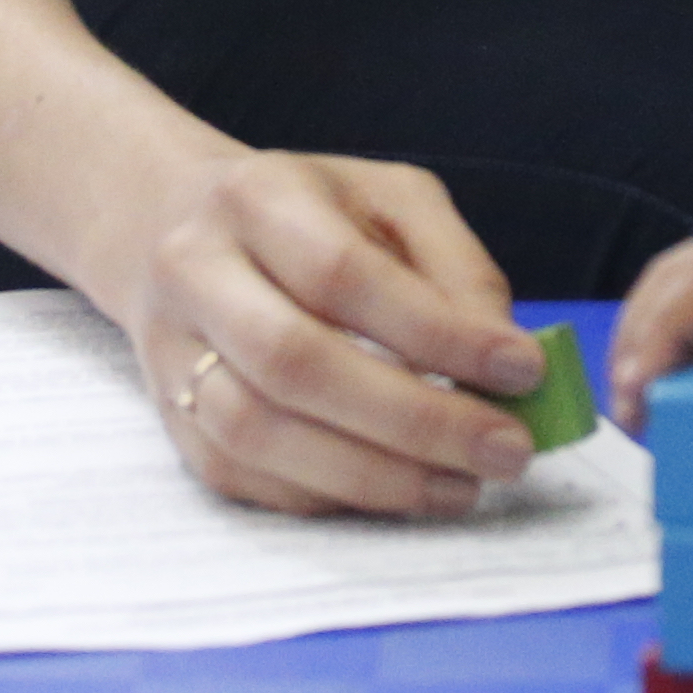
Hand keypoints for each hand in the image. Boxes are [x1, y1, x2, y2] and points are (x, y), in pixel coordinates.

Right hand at [125, 151, 541, 518]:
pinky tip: (396, 491)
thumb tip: (504, 361)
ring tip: (462, 484)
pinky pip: (242, 476)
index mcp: (257, 197)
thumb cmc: (306, 214)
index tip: (522, 370)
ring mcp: (170, 351)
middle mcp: (196, 271)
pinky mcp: (169, 417)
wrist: (170, 226)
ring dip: (374, 475)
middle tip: (505, 450)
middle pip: (295, 363)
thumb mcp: (391, 201)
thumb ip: (455, 269)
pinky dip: (327, 495)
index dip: (437, 333)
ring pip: (259, 433)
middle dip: (415, 420)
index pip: (344, 275)